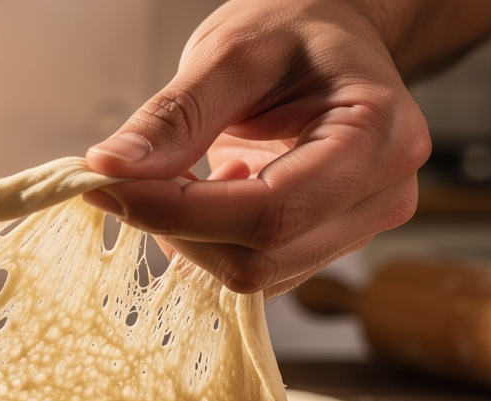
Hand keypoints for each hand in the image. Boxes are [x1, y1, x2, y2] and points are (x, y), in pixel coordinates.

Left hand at [83, 0, 431, 296]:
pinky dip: (209, 243)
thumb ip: (174, 116)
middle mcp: (383, 195)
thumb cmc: (292, 34)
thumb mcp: (229, 53)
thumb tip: (111, 168)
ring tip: (181, 174)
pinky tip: (207, 192)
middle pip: (259, 257)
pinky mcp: (326, 246)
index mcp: (376, 136)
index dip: (177, 212)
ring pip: (253, 275)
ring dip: (191, 239)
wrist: (330, 37)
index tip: (108, 186)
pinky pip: (256, 272)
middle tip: (133, 179)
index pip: (269, 211)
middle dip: (178, 229)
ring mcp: (359, 229)